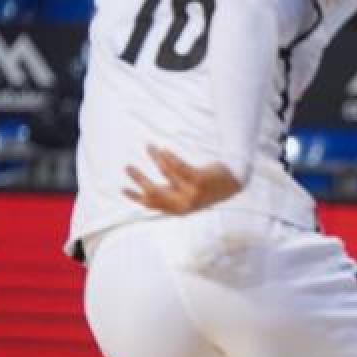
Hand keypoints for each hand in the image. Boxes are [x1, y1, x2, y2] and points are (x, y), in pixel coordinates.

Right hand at [123, 145, 243, 214]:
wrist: (234, 182)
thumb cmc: (210, 187)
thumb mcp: (188, 195)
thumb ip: (170, 194)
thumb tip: (146, 190)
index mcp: (179, 210)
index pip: (152, 205)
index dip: (136, 197)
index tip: (122, 189)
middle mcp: (184, 204)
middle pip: (154, 191)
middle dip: (139, 179)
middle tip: (128, 167)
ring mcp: (192, 193)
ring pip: (166, 173)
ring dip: (155, 158)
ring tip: (149, 147)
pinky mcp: (199, 180)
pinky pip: (178, 166)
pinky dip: (169, 156)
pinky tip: (163, 148)